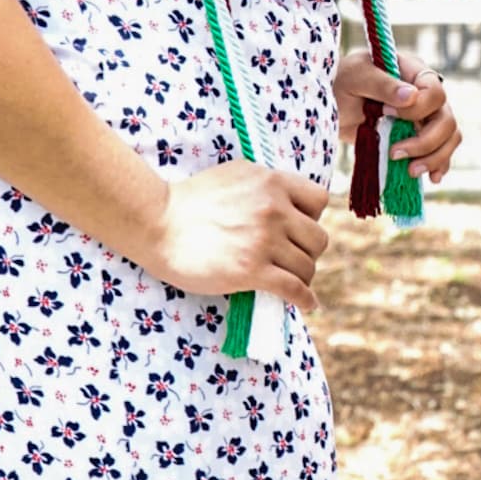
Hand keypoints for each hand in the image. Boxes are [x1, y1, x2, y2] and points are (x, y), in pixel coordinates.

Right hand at [140, 161, 329, 311]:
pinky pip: (294, 289)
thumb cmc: (192, 199)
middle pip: (318, 238)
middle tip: (291, 258)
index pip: (320, 200)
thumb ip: (266, 186)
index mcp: (272, 182)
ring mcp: (264, 241)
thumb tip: (289, 202)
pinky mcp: (251, 271)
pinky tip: (307, 304)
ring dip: (302, 276)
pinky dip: (305, 300)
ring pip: (307, 266)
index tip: (298, 229)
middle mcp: (274, 209)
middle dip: (308, 251)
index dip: (312, 217)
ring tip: (291, 280)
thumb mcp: (236, 175)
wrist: (160, 223)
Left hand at [333, 47, 462, 185]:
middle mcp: (425, 95)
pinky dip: (439, 165)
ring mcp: (424, 117)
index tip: (386, 113)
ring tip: (410, 171)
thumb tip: (411, 96)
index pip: (435, 92)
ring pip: (449, 138)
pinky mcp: (417, 137)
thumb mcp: (357, 76)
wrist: (330, 104)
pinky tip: (431, 177)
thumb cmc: (341, 81)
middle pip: (446, 119)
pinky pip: (441, 151)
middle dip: (425, 141)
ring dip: (434, 158)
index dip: (417, 109)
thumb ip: (383, 85)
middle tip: (395, 153)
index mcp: (413, 72)